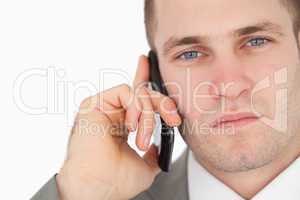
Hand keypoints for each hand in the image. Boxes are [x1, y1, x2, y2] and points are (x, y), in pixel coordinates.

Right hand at [56, 55, 181, 199]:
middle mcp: (111, 114)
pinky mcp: (94, 103)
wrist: (98, 189)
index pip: (135, 98)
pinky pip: (125, 92)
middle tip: (173, 119)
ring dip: (148, 115)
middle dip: (162, 104)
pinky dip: (136, 108)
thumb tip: (158, 146)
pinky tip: (132, 127)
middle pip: (143, 94)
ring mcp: (103, 108)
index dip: (142, 78)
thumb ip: (154, 154)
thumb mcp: (146, 166)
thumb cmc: (116, 182)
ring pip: (137, 94)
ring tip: (142, 140)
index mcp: (120, 125)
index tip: (147, 63)